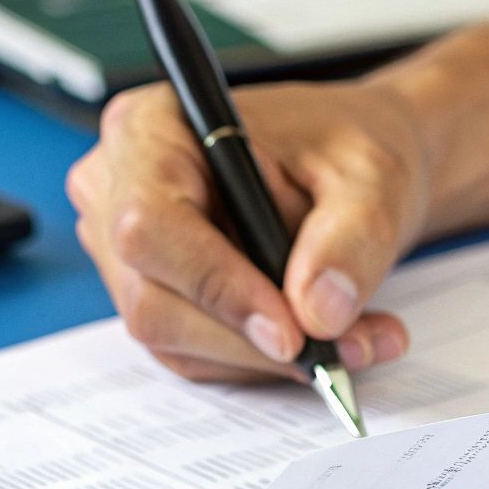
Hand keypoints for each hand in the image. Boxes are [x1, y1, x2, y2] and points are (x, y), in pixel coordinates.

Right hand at [67, 79, 428, 381]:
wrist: (347, 169)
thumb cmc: (346, 149)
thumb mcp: (372, 177)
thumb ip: (352, 237)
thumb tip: (318, 313)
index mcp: (152, 129)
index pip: (150, 223)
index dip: (215, 284)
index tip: (290, 330)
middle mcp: (117, 190)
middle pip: (155, 299)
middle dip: (253, 340)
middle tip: (346, 347)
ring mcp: (125, 253)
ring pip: (176, 339)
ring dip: (270, 358)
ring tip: (359, 339)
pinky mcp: (153, 297)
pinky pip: (195, 353)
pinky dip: (264, 360)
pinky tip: (326, 339)